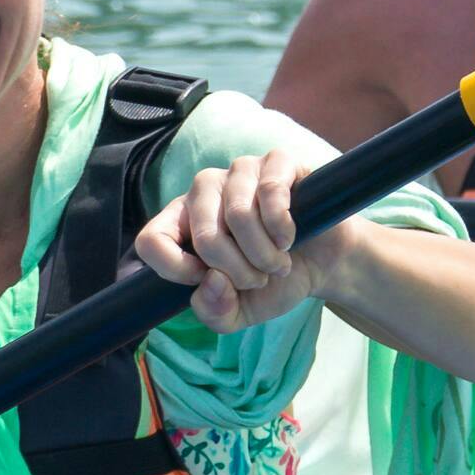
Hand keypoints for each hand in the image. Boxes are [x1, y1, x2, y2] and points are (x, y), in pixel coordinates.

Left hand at [133, 148, 354, 333]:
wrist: (323, 264)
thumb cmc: (273, 282)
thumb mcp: (238, 312)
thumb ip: (214, 312)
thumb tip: (211, 282)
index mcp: (183, 222)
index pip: (151, 241)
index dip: (178, 270)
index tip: (213, 282)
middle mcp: (204, 190)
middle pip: (204, 236)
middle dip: (238, 271)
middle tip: (259, 278)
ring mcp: (239, 171)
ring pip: (239, 216)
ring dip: (265, 254)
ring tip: (277, 262)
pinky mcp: (276, 162)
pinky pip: (270, 193)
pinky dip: (283, 229)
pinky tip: (289, 237)